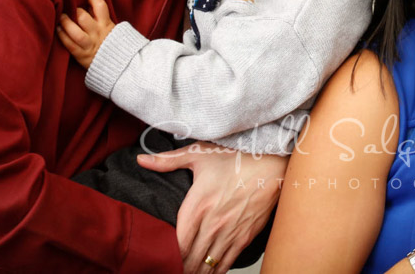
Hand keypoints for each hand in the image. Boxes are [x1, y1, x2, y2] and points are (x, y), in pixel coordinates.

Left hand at [56, 0, 114, 68]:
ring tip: (61, 19)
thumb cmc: (110, 41)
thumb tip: (86, 3)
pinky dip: (62, 36)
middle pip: (83, 18)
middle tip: (69, 11)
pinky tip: (58, 30)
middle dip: (74, 12)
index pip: (100, 6)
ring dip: (65, 24)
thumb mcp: (109, 27)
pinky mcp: (82, 55)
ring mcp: (90, 44)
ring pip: (76, 33)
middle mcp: (98, 33)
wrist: (117, 63)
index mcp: (106, 24)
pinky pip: (70, 45)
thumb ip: (99, 16)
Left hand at [138, 142, 287, 273]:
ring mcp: (229, 232)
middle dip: (180, 268)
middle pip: (189, 258)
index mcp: (197, 205)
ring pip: (207, 264)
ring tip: (189, 273)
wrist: (272, 163)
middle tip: (173, 271)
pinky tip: (210, 272)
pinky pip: (226, 262)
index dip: (167, 256)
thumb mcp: (200, 153)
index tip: (161, 260)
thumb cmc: (236, 157)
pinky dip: (216, 271)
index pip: (176, 243)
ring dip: (196, 272)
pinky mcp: (245, 236)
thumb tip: (142, 159)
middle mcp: (212, 223)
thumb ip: (168, 160)